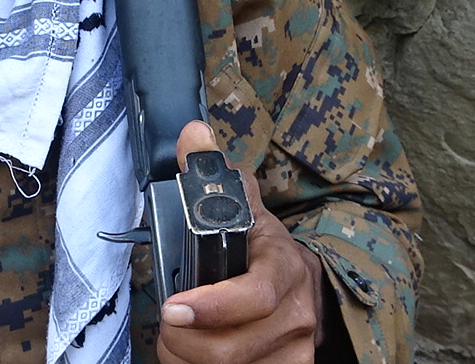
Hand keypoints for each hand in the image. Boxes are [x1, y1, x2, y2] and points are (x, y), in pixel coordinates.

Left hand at [155, 121, 328, 363]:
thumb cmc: (263, 250)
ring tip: (178, 339)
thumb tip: (192, 134)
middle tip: (166, 325)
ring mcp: (296, 348)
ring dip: (188, 359)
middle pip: (230, 347)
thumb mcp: (244, 208)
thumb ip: (213, 174)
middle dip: (182, 341)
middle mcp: (297, 313)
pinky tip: (197, 355)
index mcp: (284, 267)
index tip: (173, 308)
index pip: (254, 296)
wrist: (308, 289)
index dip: (212, 306)